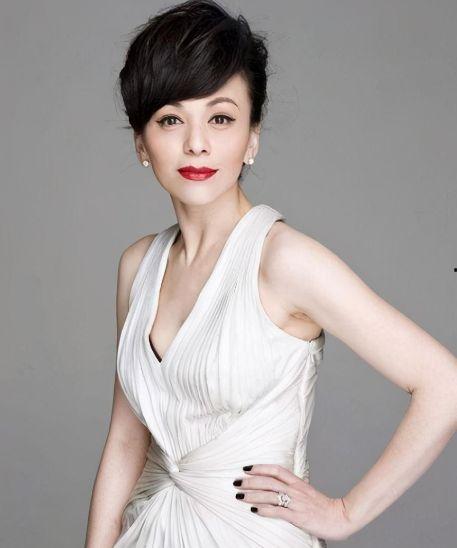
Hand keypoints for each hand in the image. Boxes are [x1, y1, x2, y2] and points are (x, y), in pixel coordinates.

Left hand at [233, 463, 355, 541]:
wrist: (341, 516)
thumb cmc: (323, 507)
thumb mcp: (307, 492)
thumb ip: (294, 488)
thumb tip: (279, 487)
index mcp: (298, 482)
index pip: (276, 469)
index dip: (260, 467)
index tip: (246, 467)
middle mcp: (296, 490)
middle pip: (269, 481)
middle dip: (251, 481)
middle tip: (236, 482)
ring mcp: (297, 503)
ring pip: (271, 495)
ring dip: (253, 495)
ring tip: (240, 495)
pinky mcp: (299, 516)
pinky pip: (279, 511)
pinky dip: (265, 509)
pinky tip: (254, 509)